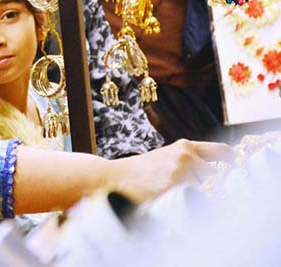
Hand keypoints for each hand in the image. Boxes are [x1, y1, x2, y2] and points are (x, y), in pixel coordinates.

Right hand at [108, 139, 236, 202]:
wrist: (113, 177)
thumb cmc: (139, 171)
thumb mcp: (165, 157)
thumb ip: (188, 161)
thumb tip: (213, 174)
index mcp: (184, 146)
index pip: (221, 151)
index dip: (233, 160)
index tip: (237, 166)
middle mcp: (186, 156)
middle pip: (216, 175)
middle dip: (213, 186)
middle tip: (201, 192)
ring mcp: (181, 173)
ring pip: (206, 190)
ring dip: (199, 197)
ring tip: (179, 197)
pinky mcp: (174, 189)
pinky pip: (194, 201)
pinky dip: (189, 205)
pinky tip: (173, 202)